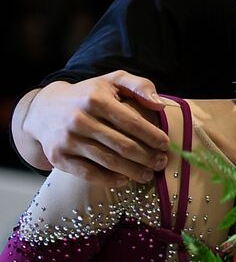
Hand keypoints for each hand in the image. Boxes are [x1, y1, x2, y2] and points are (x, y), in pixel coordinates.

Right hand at [19, 72, 169, 183]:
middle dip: (147, 157)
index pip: (132, 122)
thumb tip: (161, 105)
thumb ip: (140, 86)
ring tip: (148, 175)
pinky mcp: (58, 157)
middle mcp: (79, 119)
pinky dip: (109, 180)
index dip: (152, 136)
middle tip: (161, 163)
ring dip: (133, 171)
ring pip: (108, 161)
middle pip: (122, 145)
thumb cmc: (88, 95)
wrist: (44, 110)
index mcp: (95, 99)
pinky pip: (88, 173)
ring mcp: (67, 140)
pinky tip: (124, 180)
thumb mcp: (112, 81)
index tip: (166, 144)